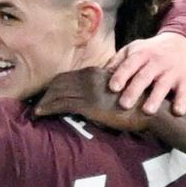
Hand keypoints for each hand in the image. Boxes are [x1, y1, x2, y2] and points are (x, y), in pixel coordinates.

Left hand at [34, 67, 152, 131]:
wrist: (150, 110)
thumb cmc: (137, 102)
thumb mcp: (118, 89)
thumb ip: (103, 88)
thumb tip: (92, 95)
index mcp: (96, 74)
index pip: (68, 77)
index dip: (55, 86)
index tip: (46, 94)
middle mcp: (90, 78)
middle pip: (59, 83)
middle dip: (46, 93)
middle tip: (35, 103)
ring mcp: (88, 91)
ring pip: (57, 92)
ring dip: (44, 101)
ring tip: (35, 110)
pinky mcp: (88, 105)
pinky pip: (61, 104)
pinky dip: (48, 108)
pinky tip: (40, 113)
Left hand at [106, 32, 185, 115]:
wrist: (181, 43)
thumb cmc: (150, 50)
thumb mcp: (133, 49)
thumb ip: (117, 61)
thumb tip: (99, 75)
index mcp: (141, 54)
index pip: (129, 64)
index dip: (121, 75)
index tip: (113, 88)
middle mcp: (156, 62)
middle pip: (144, 77)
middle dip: (134, 90)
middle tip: (124, 105)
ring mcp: (171, 71)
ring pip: (163, 85)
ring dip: (155, 98)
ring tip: (148, 111)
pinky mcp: (185, 80)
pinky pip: (184, 92)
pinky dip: (182, 102)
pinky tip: (177, 112)